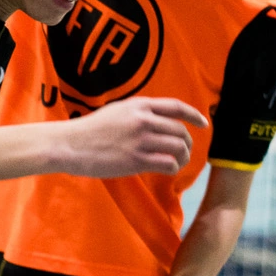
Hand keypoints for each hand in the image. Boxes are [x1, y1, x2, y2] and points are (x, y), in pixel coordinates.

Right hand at [47, 98, 207, 179]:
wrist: (70, 145)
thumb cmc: (89, 130)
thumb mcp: (116, 111)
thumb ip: (138, 113)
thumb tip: (157, 121)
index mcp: (139, 105)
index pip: (176, 107)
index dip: (194, 115)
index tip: (204, 123)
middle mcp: (143, 120)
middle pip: (180, 130)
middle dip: (188, 143)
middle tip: (186, 152)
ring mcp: (140, 140)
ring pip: (178, 148)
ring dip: (183, 157)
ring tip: (178, 163)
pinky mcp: (136, 160)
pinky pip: (167, 164)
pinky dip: (172, 168)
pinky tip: (168, 170)